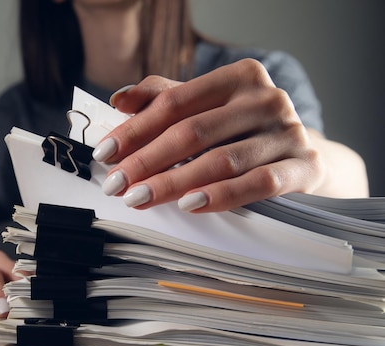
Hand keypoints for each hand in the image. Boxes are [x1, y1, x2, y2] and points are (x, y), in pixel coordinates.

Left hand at [93, 58, 326, 211]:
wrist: (304, 156)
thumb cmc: (242, 131)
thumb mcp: (205, 108)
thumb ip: (164, 99)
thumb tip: (119, 99)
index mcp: (237, 77)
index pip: (174, 103)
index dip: (134, 129)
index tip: (104, 154)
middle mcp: (265, 99)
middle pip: (192, 132)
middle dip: (146, 160)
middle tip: (115, 184)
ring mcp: (288, 132)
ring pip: (220, 160)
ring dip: (173, 183)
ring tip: (138, 198)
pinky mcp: (304, 166)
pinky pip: (258, 183)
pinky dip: (221, 195)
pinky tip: (190, 205)